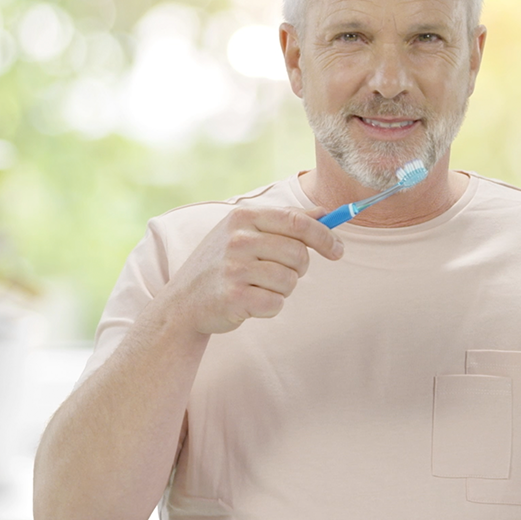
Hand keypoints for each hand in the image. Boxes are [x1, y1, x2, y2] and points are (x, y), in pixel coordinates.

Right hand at [155, 206, 344, 334]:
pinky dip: (270, 307)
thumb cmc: (221, 265)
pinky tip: (250, 302)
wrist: (183, 302)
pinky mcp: (234, 297)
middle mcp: (237, 239)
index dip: (324, 236)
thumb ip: (284, 220)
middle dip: (300, 268)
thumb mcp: (244, 232)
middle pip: (299, 254)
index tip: (338, 250)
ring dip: (283, 289)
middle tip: (284, 274)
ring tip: (259, 287)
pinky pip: (277, 303)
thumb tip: (324, 212)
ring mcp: (234, 268)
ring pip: (290, 281)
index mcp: (242, 216)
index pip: (297, 221)